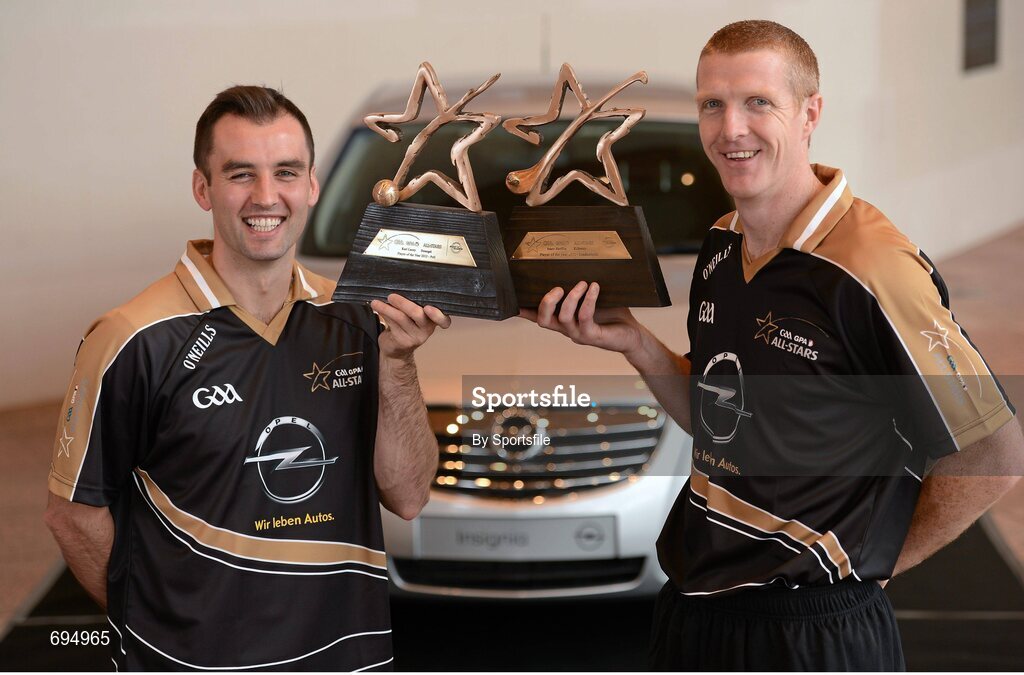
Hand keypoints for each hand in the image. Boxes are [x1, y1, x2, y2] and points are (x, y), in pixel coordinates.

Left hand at [371, 294, 450, 360]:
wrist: (396, 350)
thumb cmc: (407, 326)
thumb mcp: (414, 316)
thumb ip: (414, 304)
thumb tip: (401, 286)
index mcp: (433, 321)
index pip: (444, 320)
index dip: (438, 315)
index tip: (428, 308)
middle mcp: (427, 330)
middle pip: (417, 314)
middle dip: (403, 303)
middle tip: (391, 296)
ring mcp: (415, 337)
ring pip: (401, 318)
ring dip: (387, 308)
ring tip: (376, 302)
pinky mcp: (402, 341)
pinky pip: (392, 324)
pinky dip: (384, 314)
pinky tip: (377, 308)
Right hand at [520, 281, 642, 355]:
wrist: (632, 335)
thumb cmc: (612, 314)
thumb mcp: (592, 298)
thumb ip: (579, 287)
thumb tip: (571, 262)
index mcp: (562, 320)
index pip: (538, 316)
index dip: (524, 310)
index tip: (513, 300)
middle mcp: (567, 329)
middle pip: (543, 321)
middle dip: (546, 303)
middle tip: (557, 288)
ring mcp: (579, 334)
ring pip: (563, 318)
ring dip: (571, 298)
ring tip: (582, 283)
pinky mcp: (593, 336)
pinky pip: (585, 318)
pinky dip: (588, 301)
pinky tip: (595, 288)